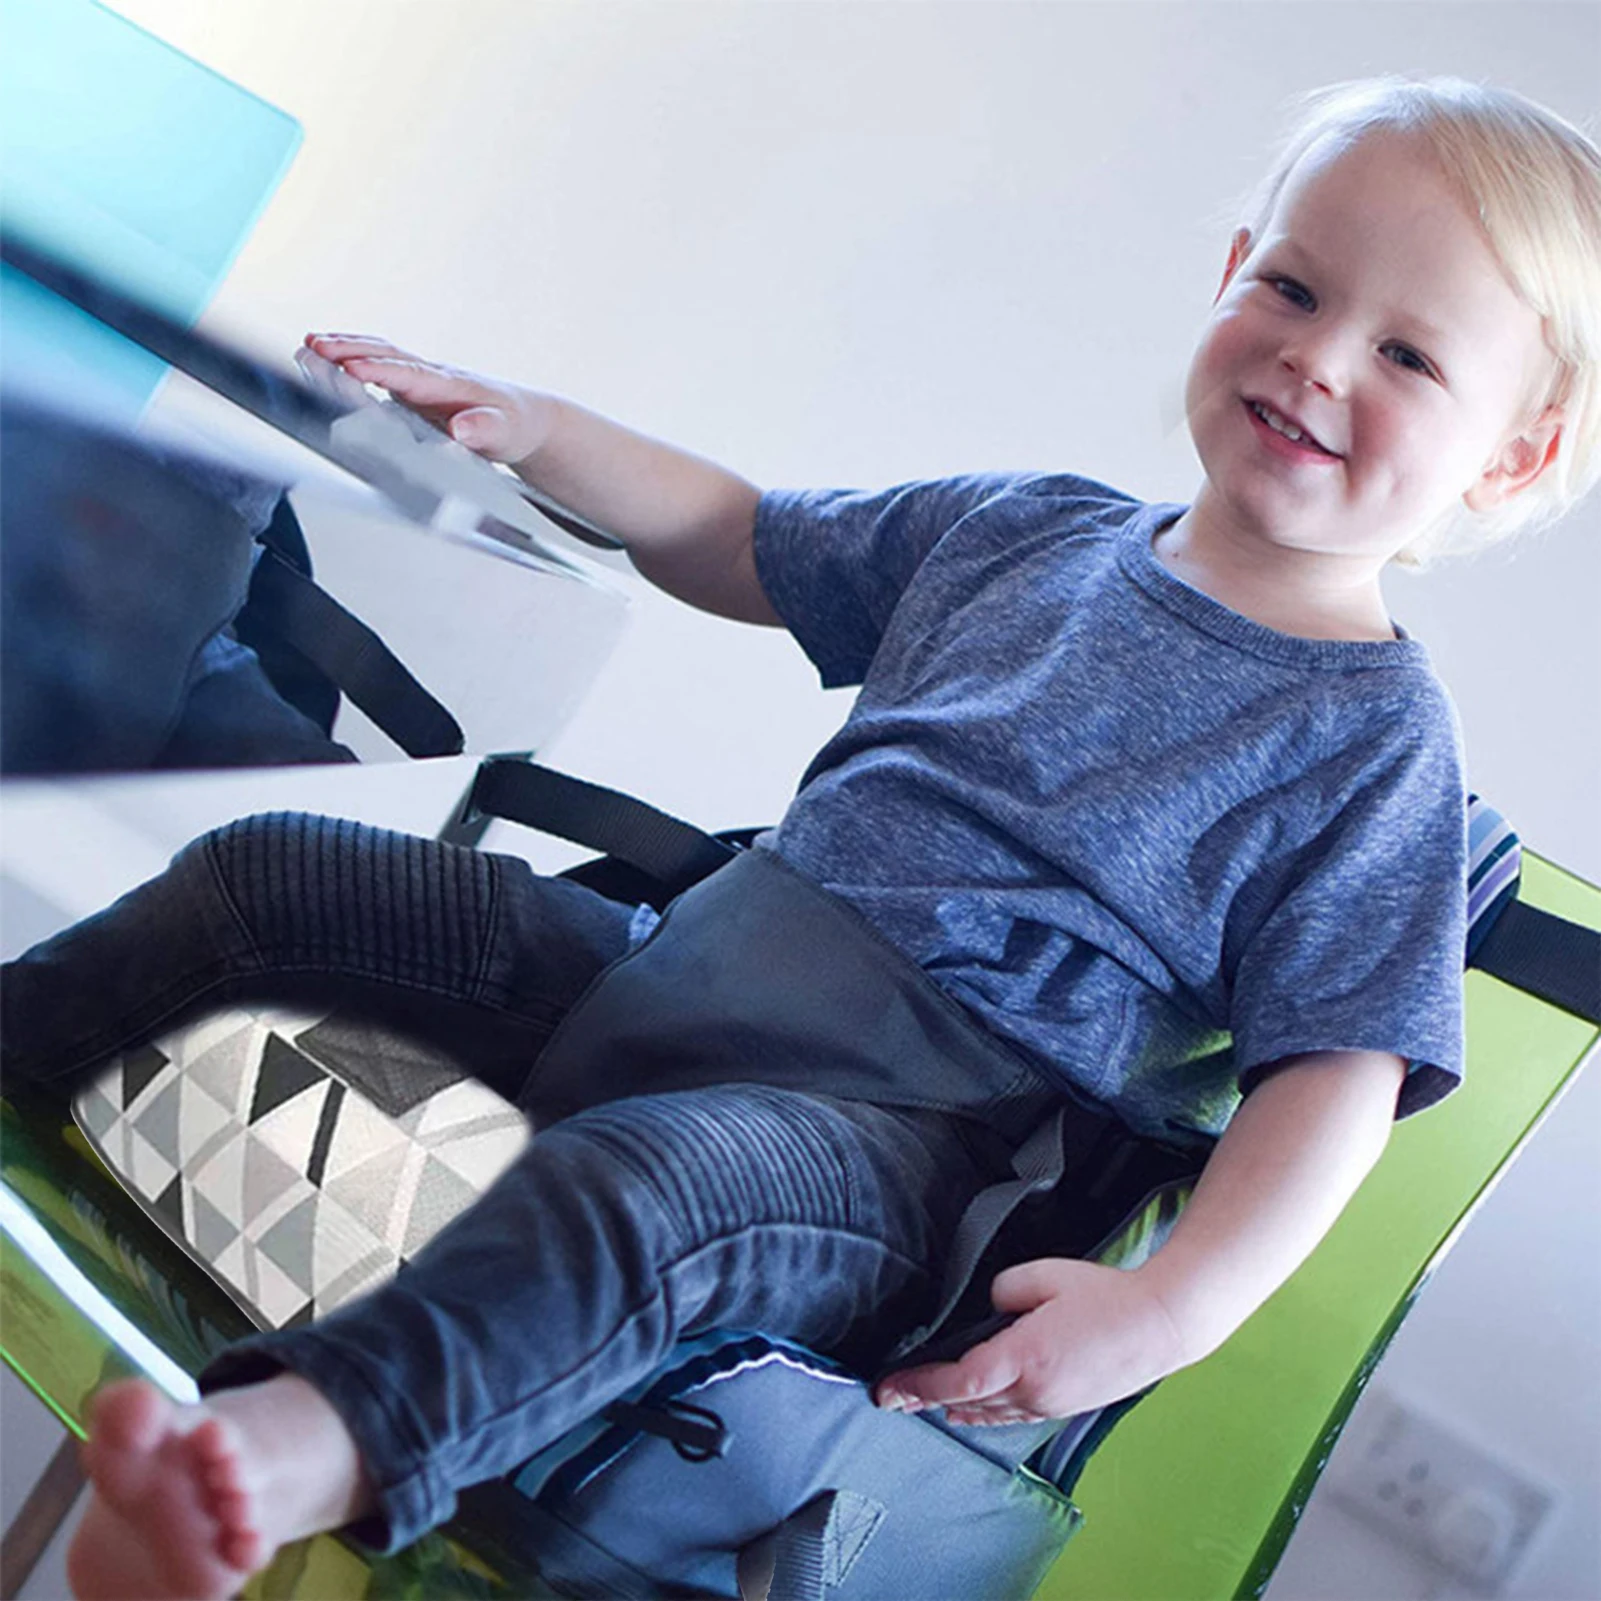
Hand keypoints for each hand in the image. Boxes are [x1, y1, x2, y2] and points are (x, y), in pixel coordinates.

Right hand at [302, 334, 556, 466]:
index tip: (352, 368)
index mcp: (451, 387)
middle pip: (388, 356)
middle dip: (350, 350)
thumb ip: (484, 430)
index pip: (411, 376)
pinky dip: (354, 357)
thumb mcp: (505, 434)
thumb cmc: (513, 426)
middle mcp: (433, 377)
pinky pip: (381, 364)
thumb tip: (461, 429)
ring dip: (346, 347)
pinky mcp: (415, 388)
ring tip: (311, 345)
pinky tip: (329, 359)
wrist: (523, 418)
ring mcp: (422, 379)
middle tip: (315, 346)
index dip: (381, 372)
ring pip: (381, 354)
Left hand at [874, 1257, 1189, 1426]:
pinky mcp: (1064, 1407)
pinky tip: (971, 1412)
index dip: (915, 1386)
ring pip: (988, 1413)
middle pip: (965, 1402)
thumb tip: (990, 1307)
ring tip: (921, 1405)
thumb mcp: (1045, 1275)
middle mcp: (1033, 1391)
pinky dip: (985, 1413)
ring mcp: (1050, 1405)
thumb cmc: (1106, 1296)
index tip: (886, 1390)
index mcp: (1023, 1358)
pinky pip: (1013, 1416)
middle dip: (924, 1399)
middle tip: (891, 1397)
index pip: (955, 1381)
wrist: (1160, 1325)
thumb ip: (1003, 1290)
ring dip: (952, 1408)